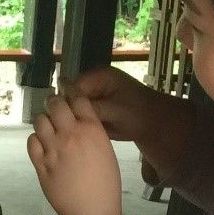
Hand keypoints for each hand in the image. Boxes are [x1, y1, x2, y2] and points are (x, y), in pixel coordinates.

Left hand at [26, 93, 123, 214]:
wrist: (91, 212)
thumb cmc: (106, 185)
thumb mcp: (106, 151)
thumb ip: (92, 132)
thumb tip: (79, 122)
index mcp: (92, 129)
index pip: (77, 98)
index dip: (70, 90)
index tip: (66, 88)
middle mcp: (71, 134)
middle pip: (55, 104)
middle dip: (54, 103)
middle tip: (54, 109)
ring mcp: (53, 148)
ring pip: (40, 120)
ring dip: (43, 121)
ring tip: (48, 129)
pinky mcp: (40, 164)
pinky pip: (32, 141)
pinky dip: (36, 140)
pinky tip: (42, 145)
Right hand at [66, 66, 187, 187]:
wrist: (155, 124)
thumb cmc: (139, 114)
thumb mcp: (115, 110)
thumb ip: (92, 108)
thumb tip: (68, 108)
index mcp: (99, 77)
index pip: (71, 86)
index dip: (64, 101)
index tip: (58, 119)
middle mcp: (95, 84)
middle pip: (71, 96)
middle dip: (67, 111)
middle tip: (61, 130)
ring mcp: (96, 97)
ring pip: (75, 108)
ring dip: (73, 120)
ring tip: (68, 135)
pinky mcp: (97, 111)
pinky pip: (83, 117)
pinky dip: (80, 125)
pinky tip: (76, 137)